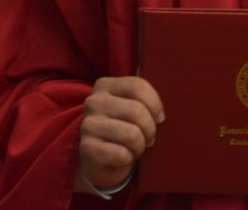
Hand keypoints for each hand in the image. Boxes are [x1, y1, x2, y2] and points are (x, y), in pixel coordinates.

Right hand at [76, 76, 164, 192]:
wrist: (100, 161)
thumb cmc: (124, 129)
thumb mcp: (131, 108)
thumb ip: (144, 101)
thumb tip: (160, 115)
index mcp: (105, 85)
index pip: (138, 86)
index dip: (155, 105)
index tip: (159, 117)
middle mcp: (93, 102)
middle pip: (136, 111)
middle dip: (150, 129)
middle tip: (149, 137)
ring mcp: (88, 124)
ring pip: (132, 134)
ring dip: (140, 145)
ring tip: (136, 147)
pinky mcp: (87, 148)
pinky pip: (122, 154)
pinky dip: (129, 158)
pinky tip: (123, 156)